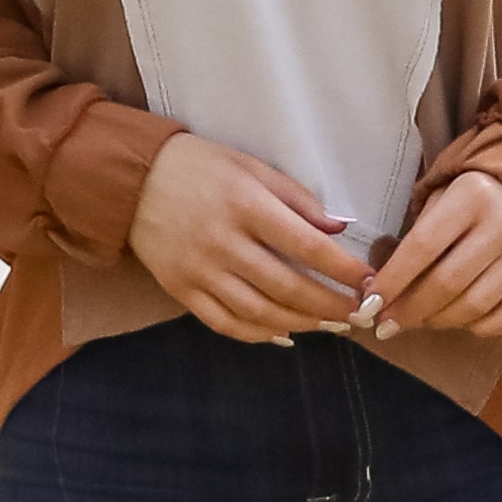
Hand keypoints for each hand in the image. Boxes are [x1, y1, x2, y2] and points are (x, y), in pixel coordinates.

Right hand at [128, 132, 373, 343]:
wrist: (133, 180)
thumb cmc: (200, 167)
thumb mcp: (251, 167)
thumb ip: (296, 198)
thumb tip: (339, 228)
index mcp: (245, 204)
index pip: (306, 245)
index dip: (343, 268)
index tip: (369, 281)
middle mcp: (223, 241)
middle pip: (287, 286)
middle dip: (330, 304)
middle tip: (357, 312)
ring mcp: (200, 271)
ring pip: (259, 311)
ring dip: (301, 322)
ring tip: (329, 323)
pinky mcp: (182, 290)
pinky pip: (225, 323)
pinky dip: (259, 334)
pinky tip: (284, 332)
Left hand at [366, 170, 501, 338]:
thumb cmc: (475, 198)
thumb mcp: (443, 198)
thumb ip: (416, 238)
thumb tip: (380, 290)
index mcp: (472, 197)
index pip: (422, 247)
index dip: (392, 280)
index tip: (369, 304)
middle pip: (447, 282)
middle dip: (409, 309)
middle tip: (386, 323)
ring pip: (474, 306)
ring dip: (438, 320)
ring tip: (418, 320)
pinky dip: (477, 327)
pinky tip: (458, 320)